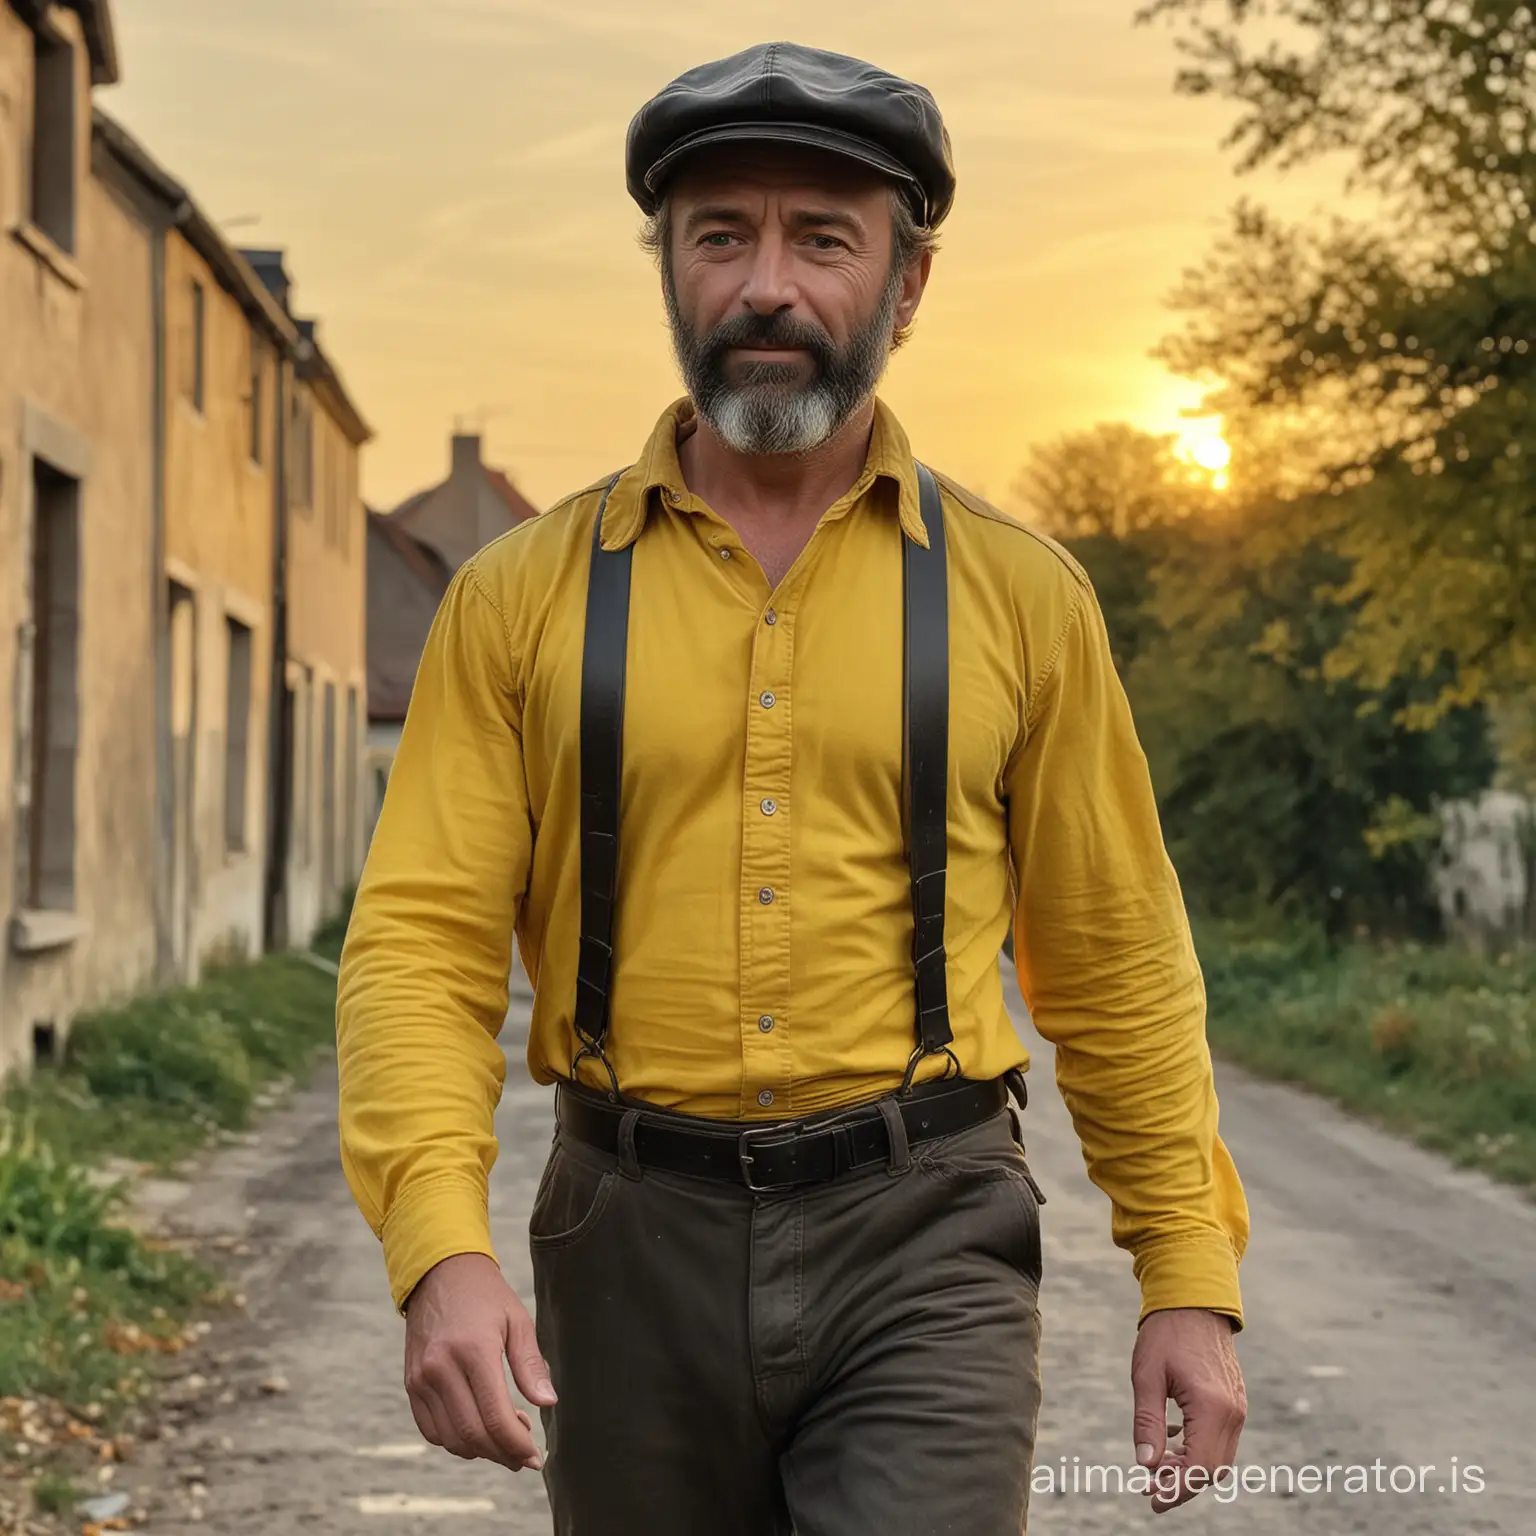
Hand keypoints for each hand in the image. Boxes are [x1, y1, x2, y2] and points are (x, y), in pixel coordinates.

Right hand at [403, 1252, 556, 1471]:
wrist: (439, 1273)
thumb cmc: (485, 1295)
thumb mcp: (517, 1319)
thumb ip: (530, 1364)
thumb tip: (548, 1403)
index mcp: (472, 1350)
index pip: (495, 1417)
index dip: (517, 1444)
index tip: (534, 1457)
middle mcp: (441, 1368)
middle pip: (472, 1434)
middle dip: (502, 1453)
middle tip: (523, 1455)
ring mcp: (421, 1379)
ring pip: (451, 1439)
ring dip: (480, 1451)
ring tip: (504, 1439)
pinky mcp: (411, 1384)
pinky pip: (431, 1430)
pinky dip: (456, 1440)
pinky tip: (478, 1430)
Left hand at [1131, 1307, 1245, 1512]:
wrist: (1193, 1299)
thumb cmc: (1165, 1334)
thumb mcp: (1146, 1377)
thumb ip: (1148, 1423)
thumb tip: (1146, 1465)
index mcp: (1212, 1407)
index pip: (1199, 1467)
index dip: (1177, 1489)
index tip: (1153, 1499)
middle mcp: (1232, 1412)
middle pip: (1213, 1468)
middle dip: (1183, 1483)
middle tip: (1150, 1485)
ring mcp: (1237, 1407)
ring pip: (1219, 1456)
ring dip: (1190, 1466)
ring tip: (1158, 1465)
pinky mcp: (1234, 1400)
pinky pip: (1221, 1438)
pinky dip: (1198, 1448)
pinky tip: (1172, 1440)